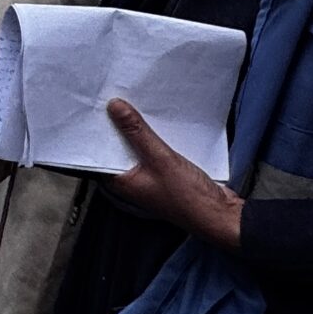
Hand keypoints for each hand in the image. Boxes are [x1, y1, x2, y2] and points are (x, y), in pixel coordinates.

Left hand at [103, 100, 242, 248]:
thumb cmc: (188, 198)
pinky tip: (156, 122)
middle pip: (116, 148)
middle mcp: (131, 180)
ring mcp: (148, 176)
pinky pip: (152, 150)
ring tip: (132, 105)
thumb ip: (137, 132)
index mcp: (121, 182)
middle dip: (115, 127)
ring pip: (135, 148)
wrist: (219, 213)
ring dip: (135, 130)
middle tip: (112, 100)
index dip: (95, 132)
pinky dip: (152, 137)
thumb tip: (115, 108)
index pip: (98, 153)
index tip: (94, 109)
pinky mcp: (164, 172)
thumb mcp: (160, 158)